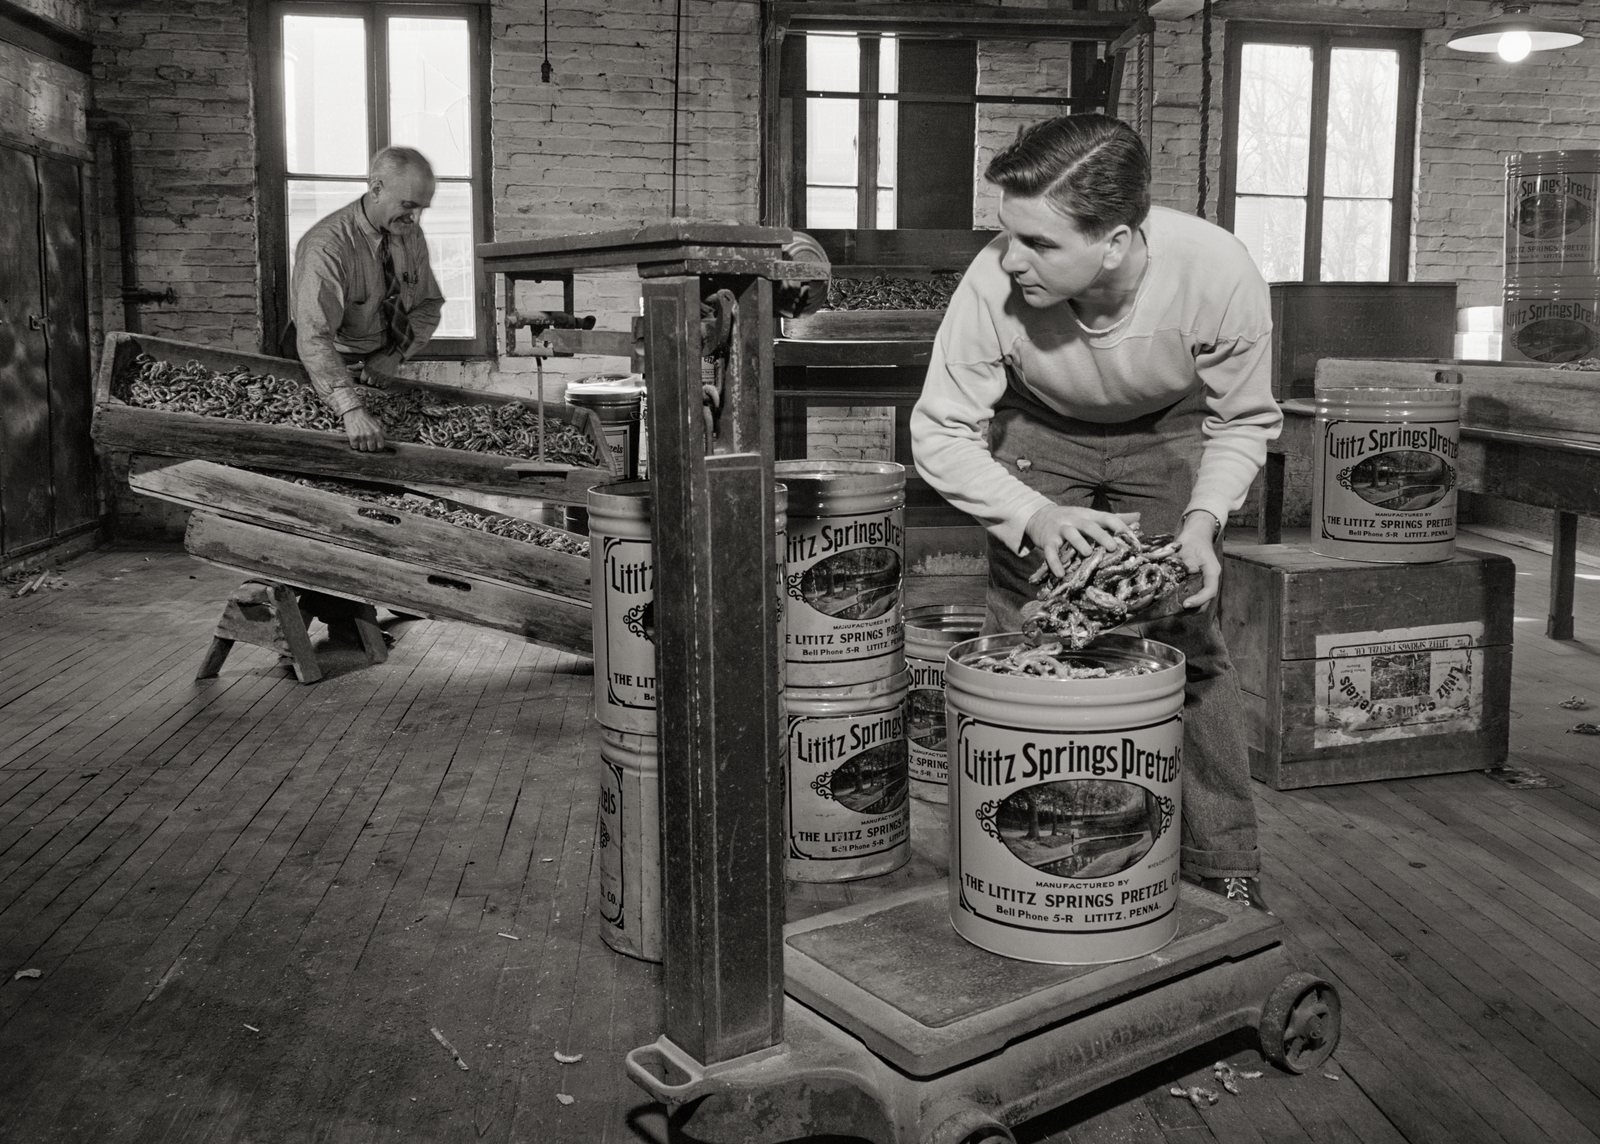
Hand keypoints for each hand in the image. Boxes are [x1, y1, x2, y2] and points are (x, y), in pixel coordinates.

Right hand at [342, 407, 385, 451]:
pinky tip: (355, 439)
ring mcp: (361, 436)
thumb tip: (394, 439)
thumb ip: (384, 434)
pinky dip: (354, 444)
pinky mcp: (353, 437)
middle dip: (369, 447)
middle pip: (371, 449)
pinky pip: (355, 446)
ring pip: (363, 449)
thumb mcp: (377, 425)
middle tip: (366, 442)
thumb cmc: (366, 419)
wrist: (354, 412)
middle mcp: (370, 435)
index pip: (380, 446)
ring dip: (361, 446)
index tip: (375, 446)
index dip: (378, 448)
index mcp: (377, 432)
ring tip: (360, 439)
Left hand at [361, 351, 402, 384]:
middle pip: (370, 383)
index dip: (364, 379)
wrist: (391, 354)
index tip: (366, 377)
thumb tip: (348, 368)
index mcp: (368, 368)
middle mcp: (374, 373)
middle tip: (373, 376)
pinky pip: (384, 386)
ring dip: (377, 382)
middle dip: (370, 380)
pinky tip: (383, 379)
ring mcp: (382, 376)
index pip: (363, 380)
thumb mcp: (367, 359)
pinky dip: (383, 384)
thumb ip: (357, 366)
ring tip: (379, 376)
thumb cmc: (377, 356)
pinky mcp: (389, 378)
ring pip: (377, 385)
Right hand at [1024, 505, 1140, 579]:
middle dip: (1101, 535)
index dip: (1120, 526)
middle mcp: (1075, 520)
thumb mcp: (1092, 516)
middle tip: (1113, 547)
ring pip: (1070, 534)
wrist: (1040, 517)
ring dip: (1079, 543)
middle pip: (1089, 525)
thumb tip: (1138, 517)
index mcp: (1089, 515)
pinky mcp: (1047, 540)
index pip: (1106, 517)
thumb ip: (1114, 518)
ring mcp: (1060, 529)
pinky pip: (1050, 551)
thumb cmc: (1072, 519)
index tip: (1133, 538)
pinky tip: (1060, 573)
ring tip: (1087, 554)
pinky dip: (1054, 562)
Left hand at [1177, 510, 1221, 608]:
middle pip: (1205, 601)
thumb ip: (1189, 559)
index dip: (1198, 600)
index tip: (1185, 604)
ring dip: (1187, 608)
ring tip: (1171, 609)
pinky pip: (1192, 596)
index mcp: (1212, 572)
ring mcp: (1203, 583)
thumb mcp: (1189, 547)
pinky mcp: (1196, 583)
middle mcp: (1209, 580)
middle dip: (1192, 609)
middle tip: (1175, 611)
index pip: (1210, 591)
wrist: (1196, 535)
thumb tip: (1190, 570)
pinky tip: (1170, 601)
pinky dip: (1183, 600)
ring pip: (1199, 601)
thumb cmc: (1193, 541)